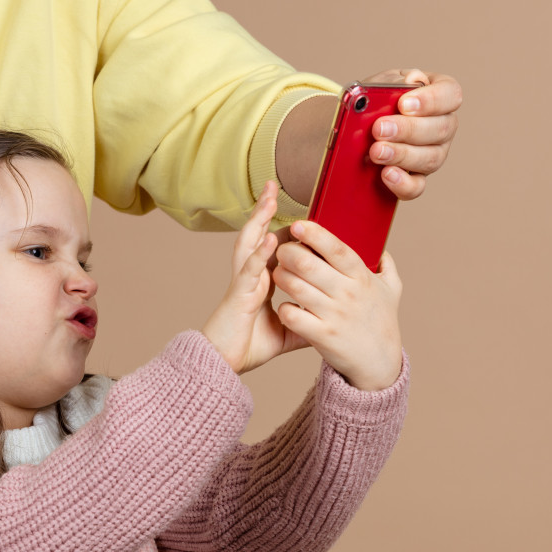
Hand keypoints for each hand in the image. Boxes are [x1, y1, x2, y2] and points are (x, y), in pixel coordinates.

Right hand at [202, 182, 308, 372]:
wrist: (224, 364)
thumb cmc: (248, 347)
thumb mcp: (288, 333)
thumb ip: (305, 321)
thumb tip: (328, 321)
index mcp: (260, 282)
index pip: (271, 248)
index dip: (280, 229)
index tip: (295, 212)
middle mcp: (250, 277)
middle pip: (257, 236)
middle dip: (264, 212)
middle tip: (273, 187)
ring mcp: (242, 284)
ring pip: (248, 244)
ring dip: (258, 220)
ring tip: (268, 198)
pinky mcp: (238, 296)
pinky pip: (249, 271)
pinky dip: (259, 254)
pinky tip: (268, 239)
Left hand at [272, 220, 402, 390]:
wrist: (380, 362)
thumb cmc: (382, 323)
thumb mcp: (392, 291)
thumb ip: (387, 267)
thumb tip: (383, 250)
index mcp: (362, 277)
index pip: (336, 249)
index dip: (315, 234)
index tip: (298, 224)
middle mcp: (348, 293)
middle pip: (308, 264)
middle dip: (287, 252)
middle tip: (281, 252)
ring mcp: (334, 315)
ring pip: (295, 286)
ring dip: (281, 276)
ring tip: (279, 274)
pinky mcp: (322, 336)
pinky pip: (292, 315)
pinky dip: (284, 307)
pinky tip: (285, 304)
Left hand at [363, 68, 461, 200]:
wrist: (357, 127)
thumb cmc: (377, 99)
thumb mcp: (380, 84)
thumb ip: (393, 82)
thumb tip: (410, 81)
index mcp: (439, 94)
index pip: (450, 94)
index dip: (430, 100)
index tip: (404, 104)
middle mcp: (444, 125)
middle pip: (441, 129)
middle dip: (408, 130)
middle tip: (380, 129)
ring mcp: (434, 153)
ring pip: (431, 159)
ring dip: (401, 155)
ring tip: (376, 151)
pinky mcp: (417, 177)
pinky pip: (417, 186)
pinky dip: (402, 182)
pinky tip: (386, 174)